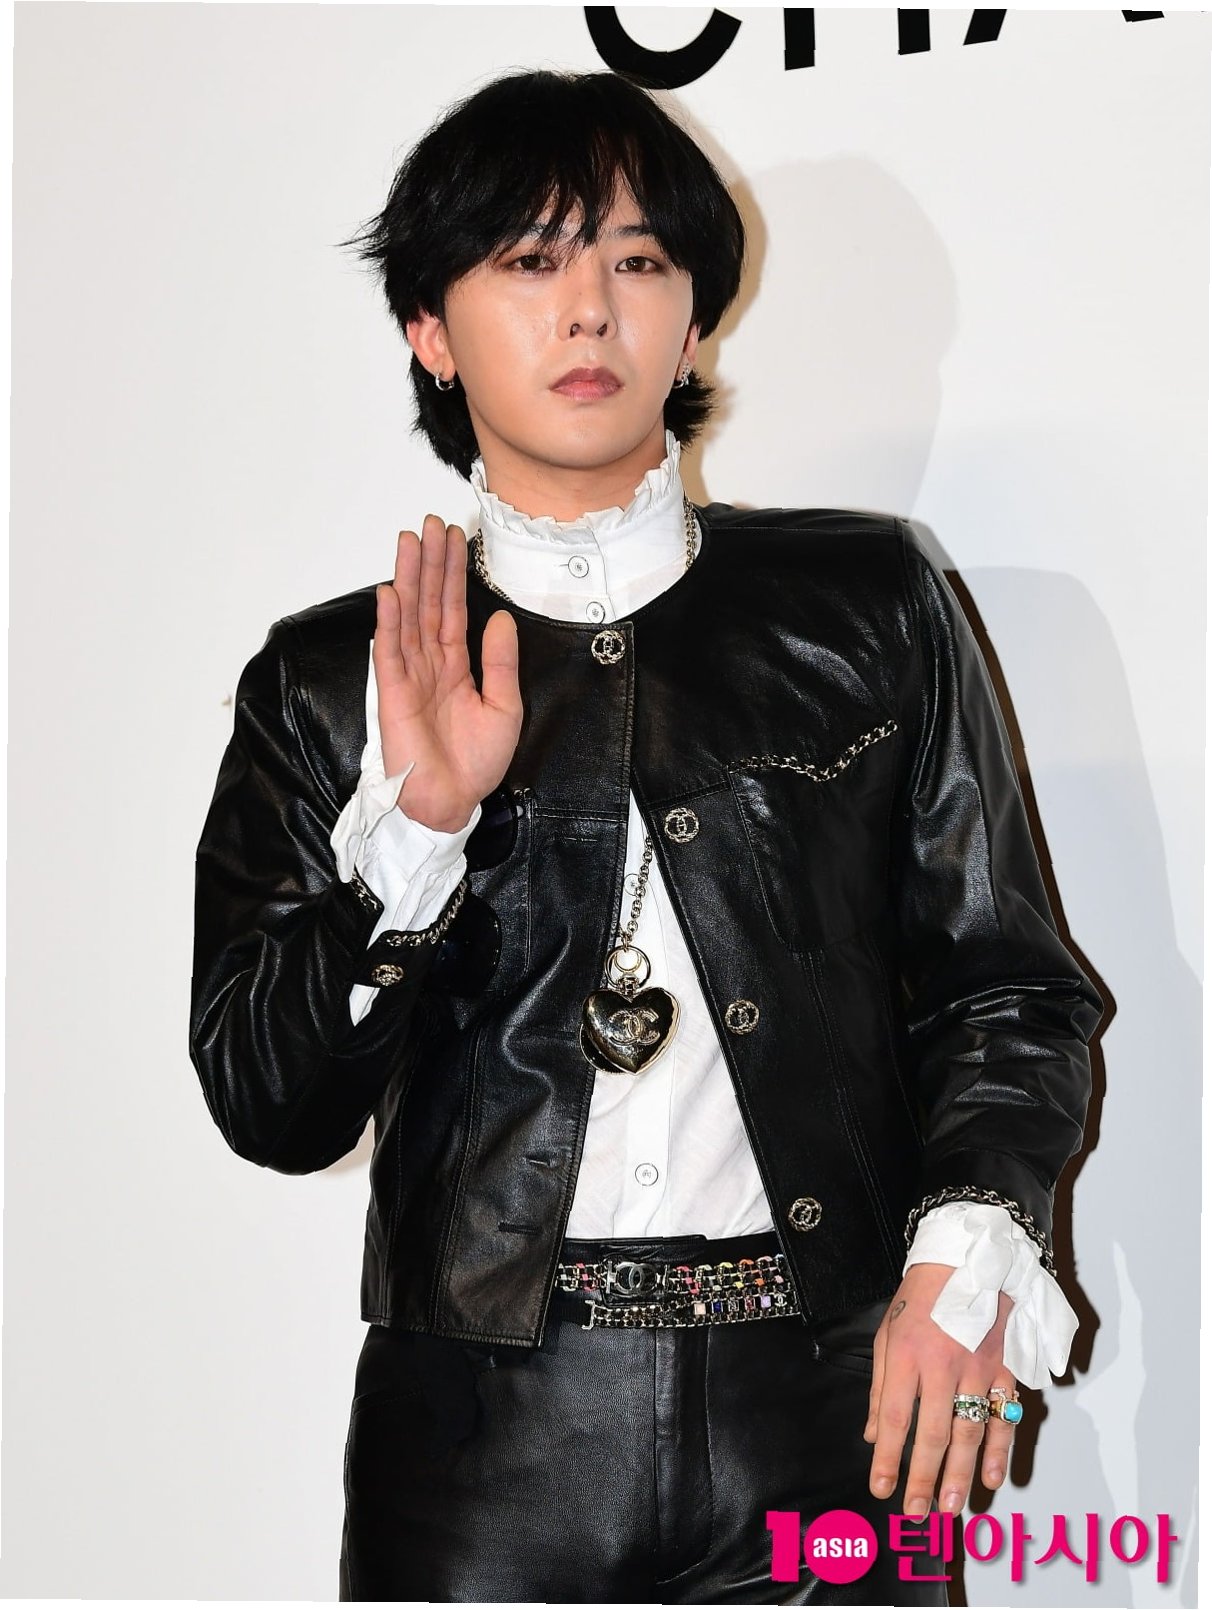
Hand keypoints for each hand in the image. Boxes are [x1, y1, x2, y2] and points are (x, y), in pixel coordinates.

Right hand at [375, 516, 522, 831]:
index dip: (453, 574)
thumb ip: (500, 662)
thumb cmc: (474, 763)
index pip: (452, 609)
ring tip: (409, 542)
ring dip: (408, 579)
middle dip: (429, 563)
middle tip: (430, 524)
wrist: (452, 801)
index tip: (454, 538)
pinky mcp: (394, 694)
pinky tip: (390, 593)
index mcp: (454, 666)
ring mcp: (409, 676)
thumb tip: (501, 618)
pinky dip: (389, 622)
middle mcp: (429, 664)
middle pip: (428, 603)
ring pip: (408, 617)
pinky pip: (390, 652)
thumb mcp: (504, 706)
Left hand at [864, 1262, 1017, 1518]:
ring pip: (969, 1432)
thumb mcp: (887, 1337)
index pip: (896, 1418)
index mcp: (907, 1356)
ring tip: (949, 1507)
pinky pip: (1002, 1416)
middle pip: (932, 1432)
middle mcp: (942, 1365)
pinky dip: (999, 1449)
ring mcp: (977, 1368)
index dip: (889, 1458)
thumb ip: (882, 1390)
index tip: (881, 1489)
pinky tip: (992, 1478)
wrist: (965, 1262)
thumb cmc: (919, 1300)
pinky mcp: (1003, 1369)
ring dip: (960, 1474)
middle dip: (923, 1477)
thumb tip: (875, 1437)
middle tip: (917, 1512)